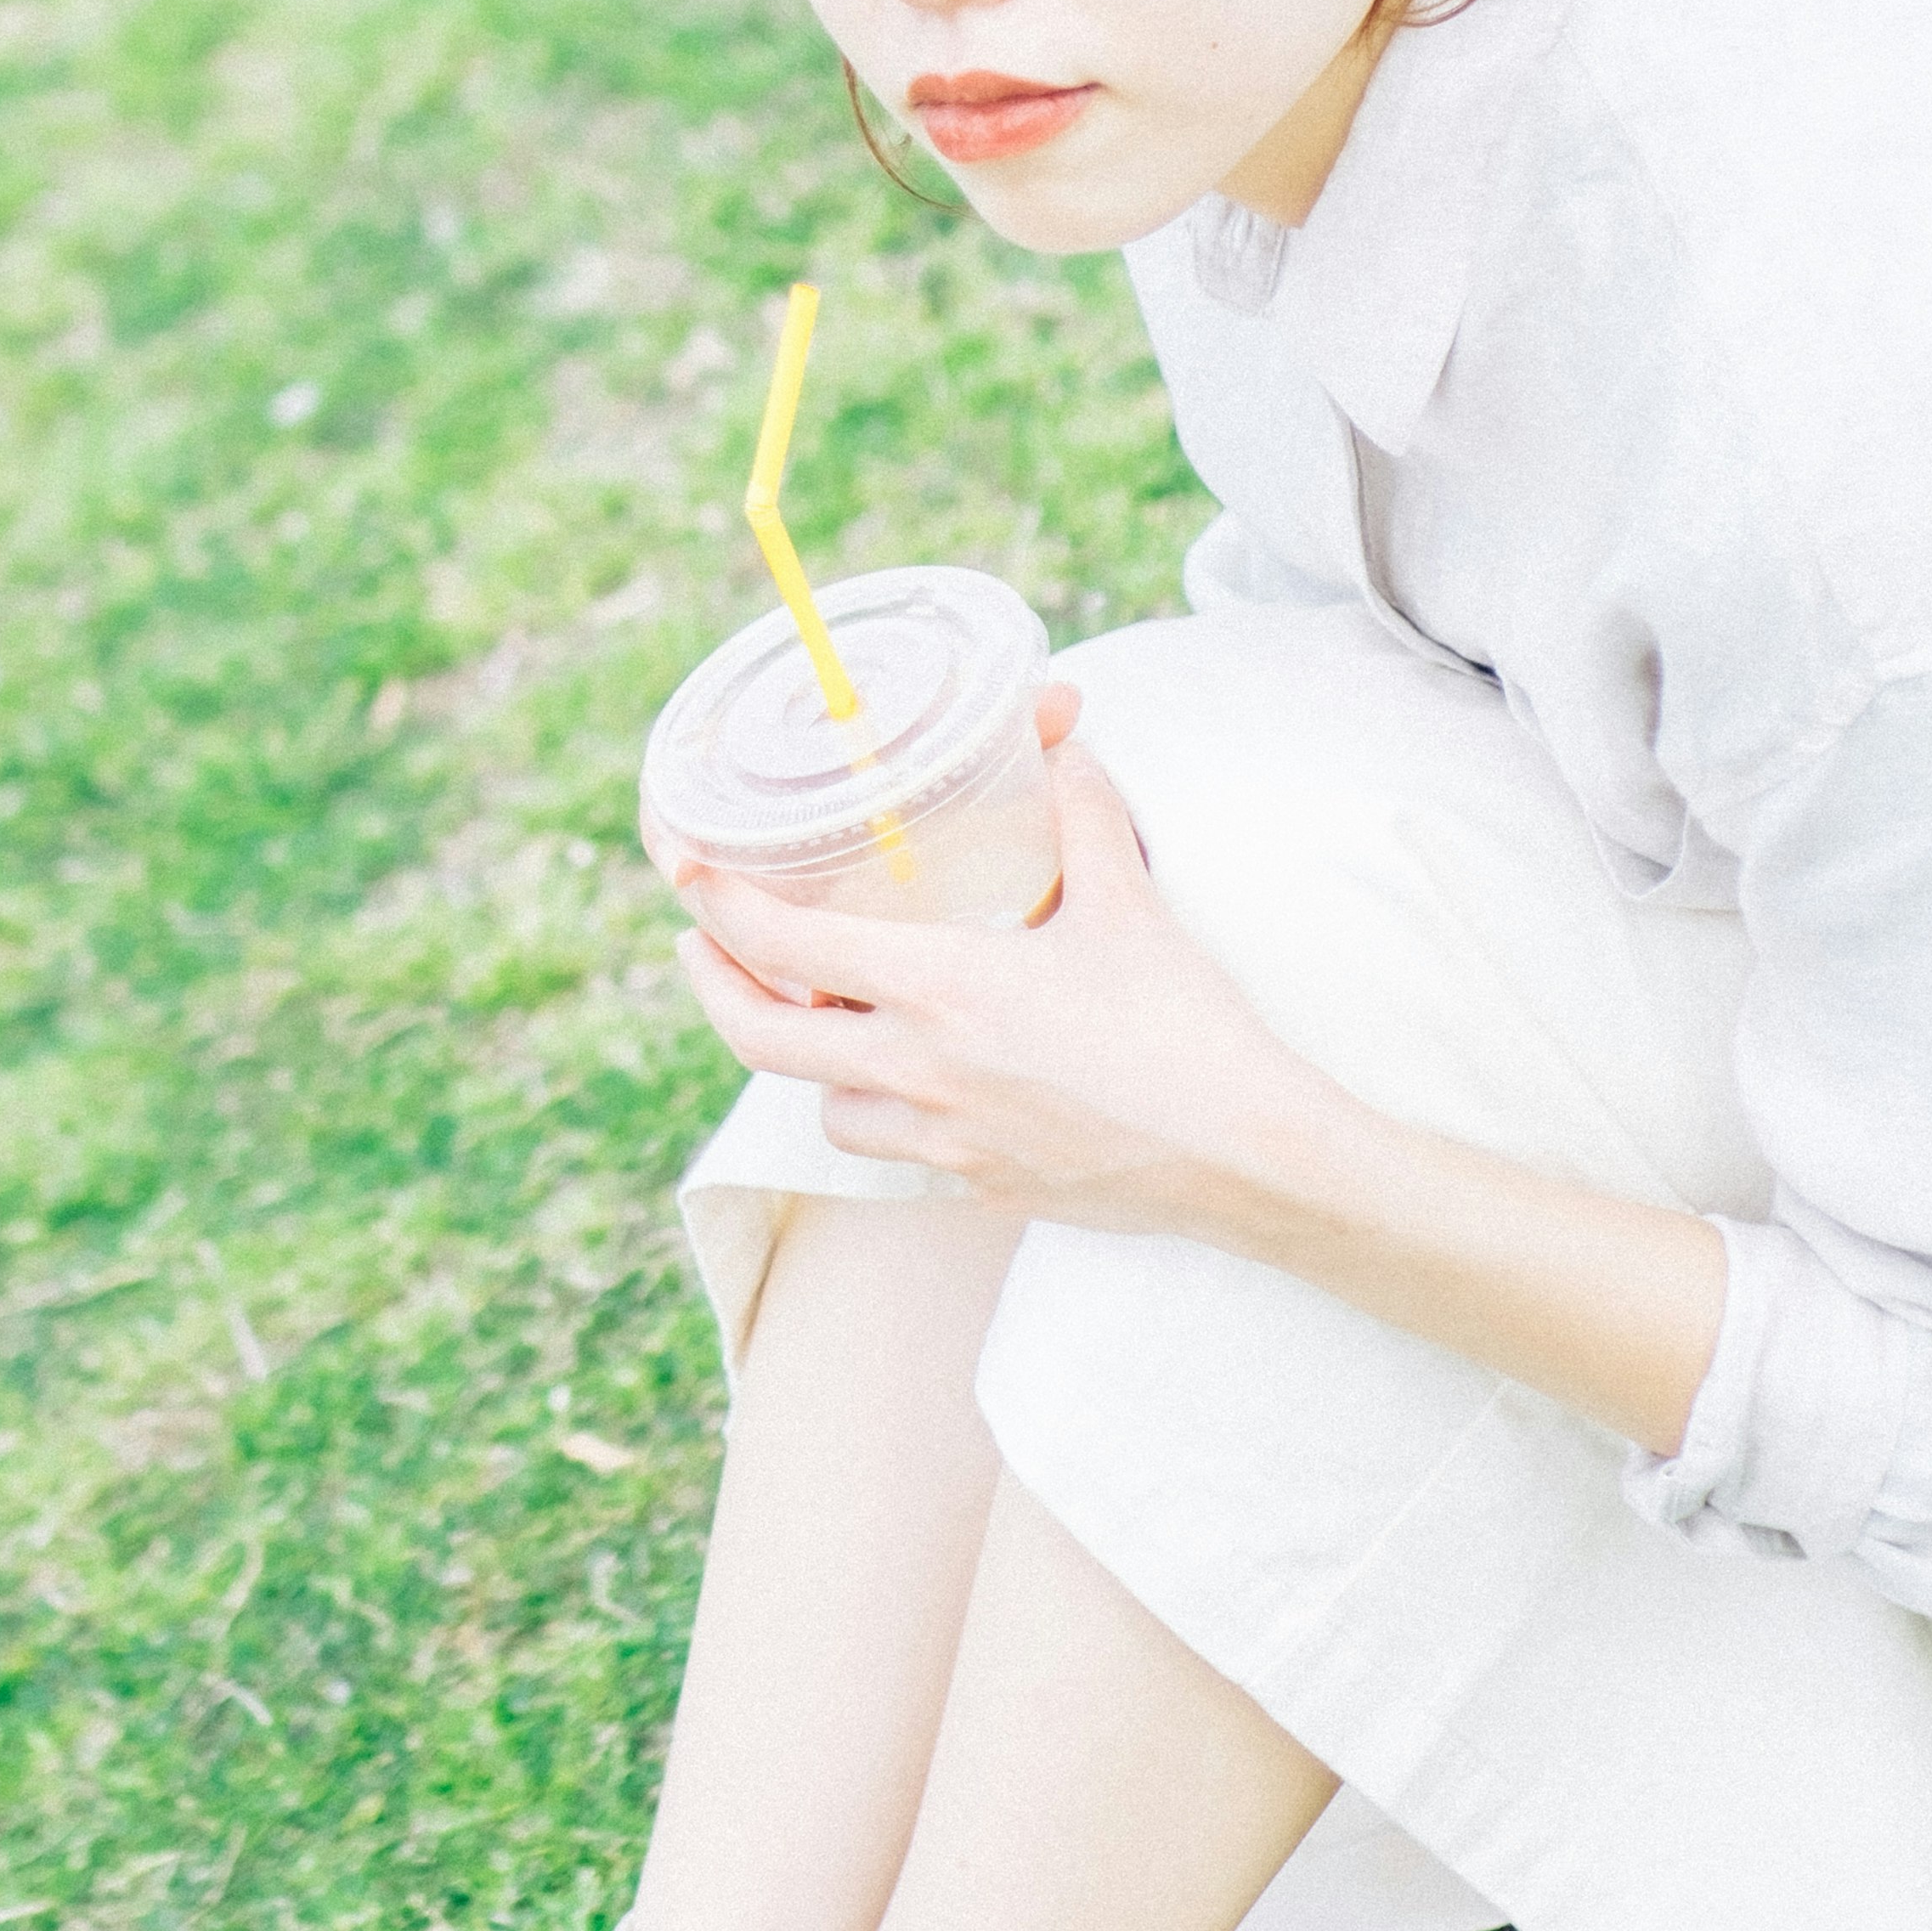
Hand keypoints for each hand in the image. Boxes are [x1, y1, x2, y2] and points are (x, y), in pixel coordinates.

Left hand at [672, 708, 1322, 1235]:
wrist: (1246, 1159)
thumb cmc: (1187, 1029)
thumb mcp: (1128, 903)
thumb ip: (1083, 815)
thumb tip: (1064, 742)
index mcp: (941, 991)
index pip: (785, 947)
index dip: (718, 905)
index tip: (685, 872)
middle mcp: (921, 1073)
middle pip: (760, 1041)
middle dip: (713, 988)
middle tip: (699, 947)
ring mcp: (947, 1143)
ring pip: (829, 1106)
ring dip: (812, 1061)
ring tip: (827, 1016)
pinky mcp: (983, 1188)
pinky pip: (902, 1151)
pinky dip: (889, 1112)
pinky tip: (925, 1081)